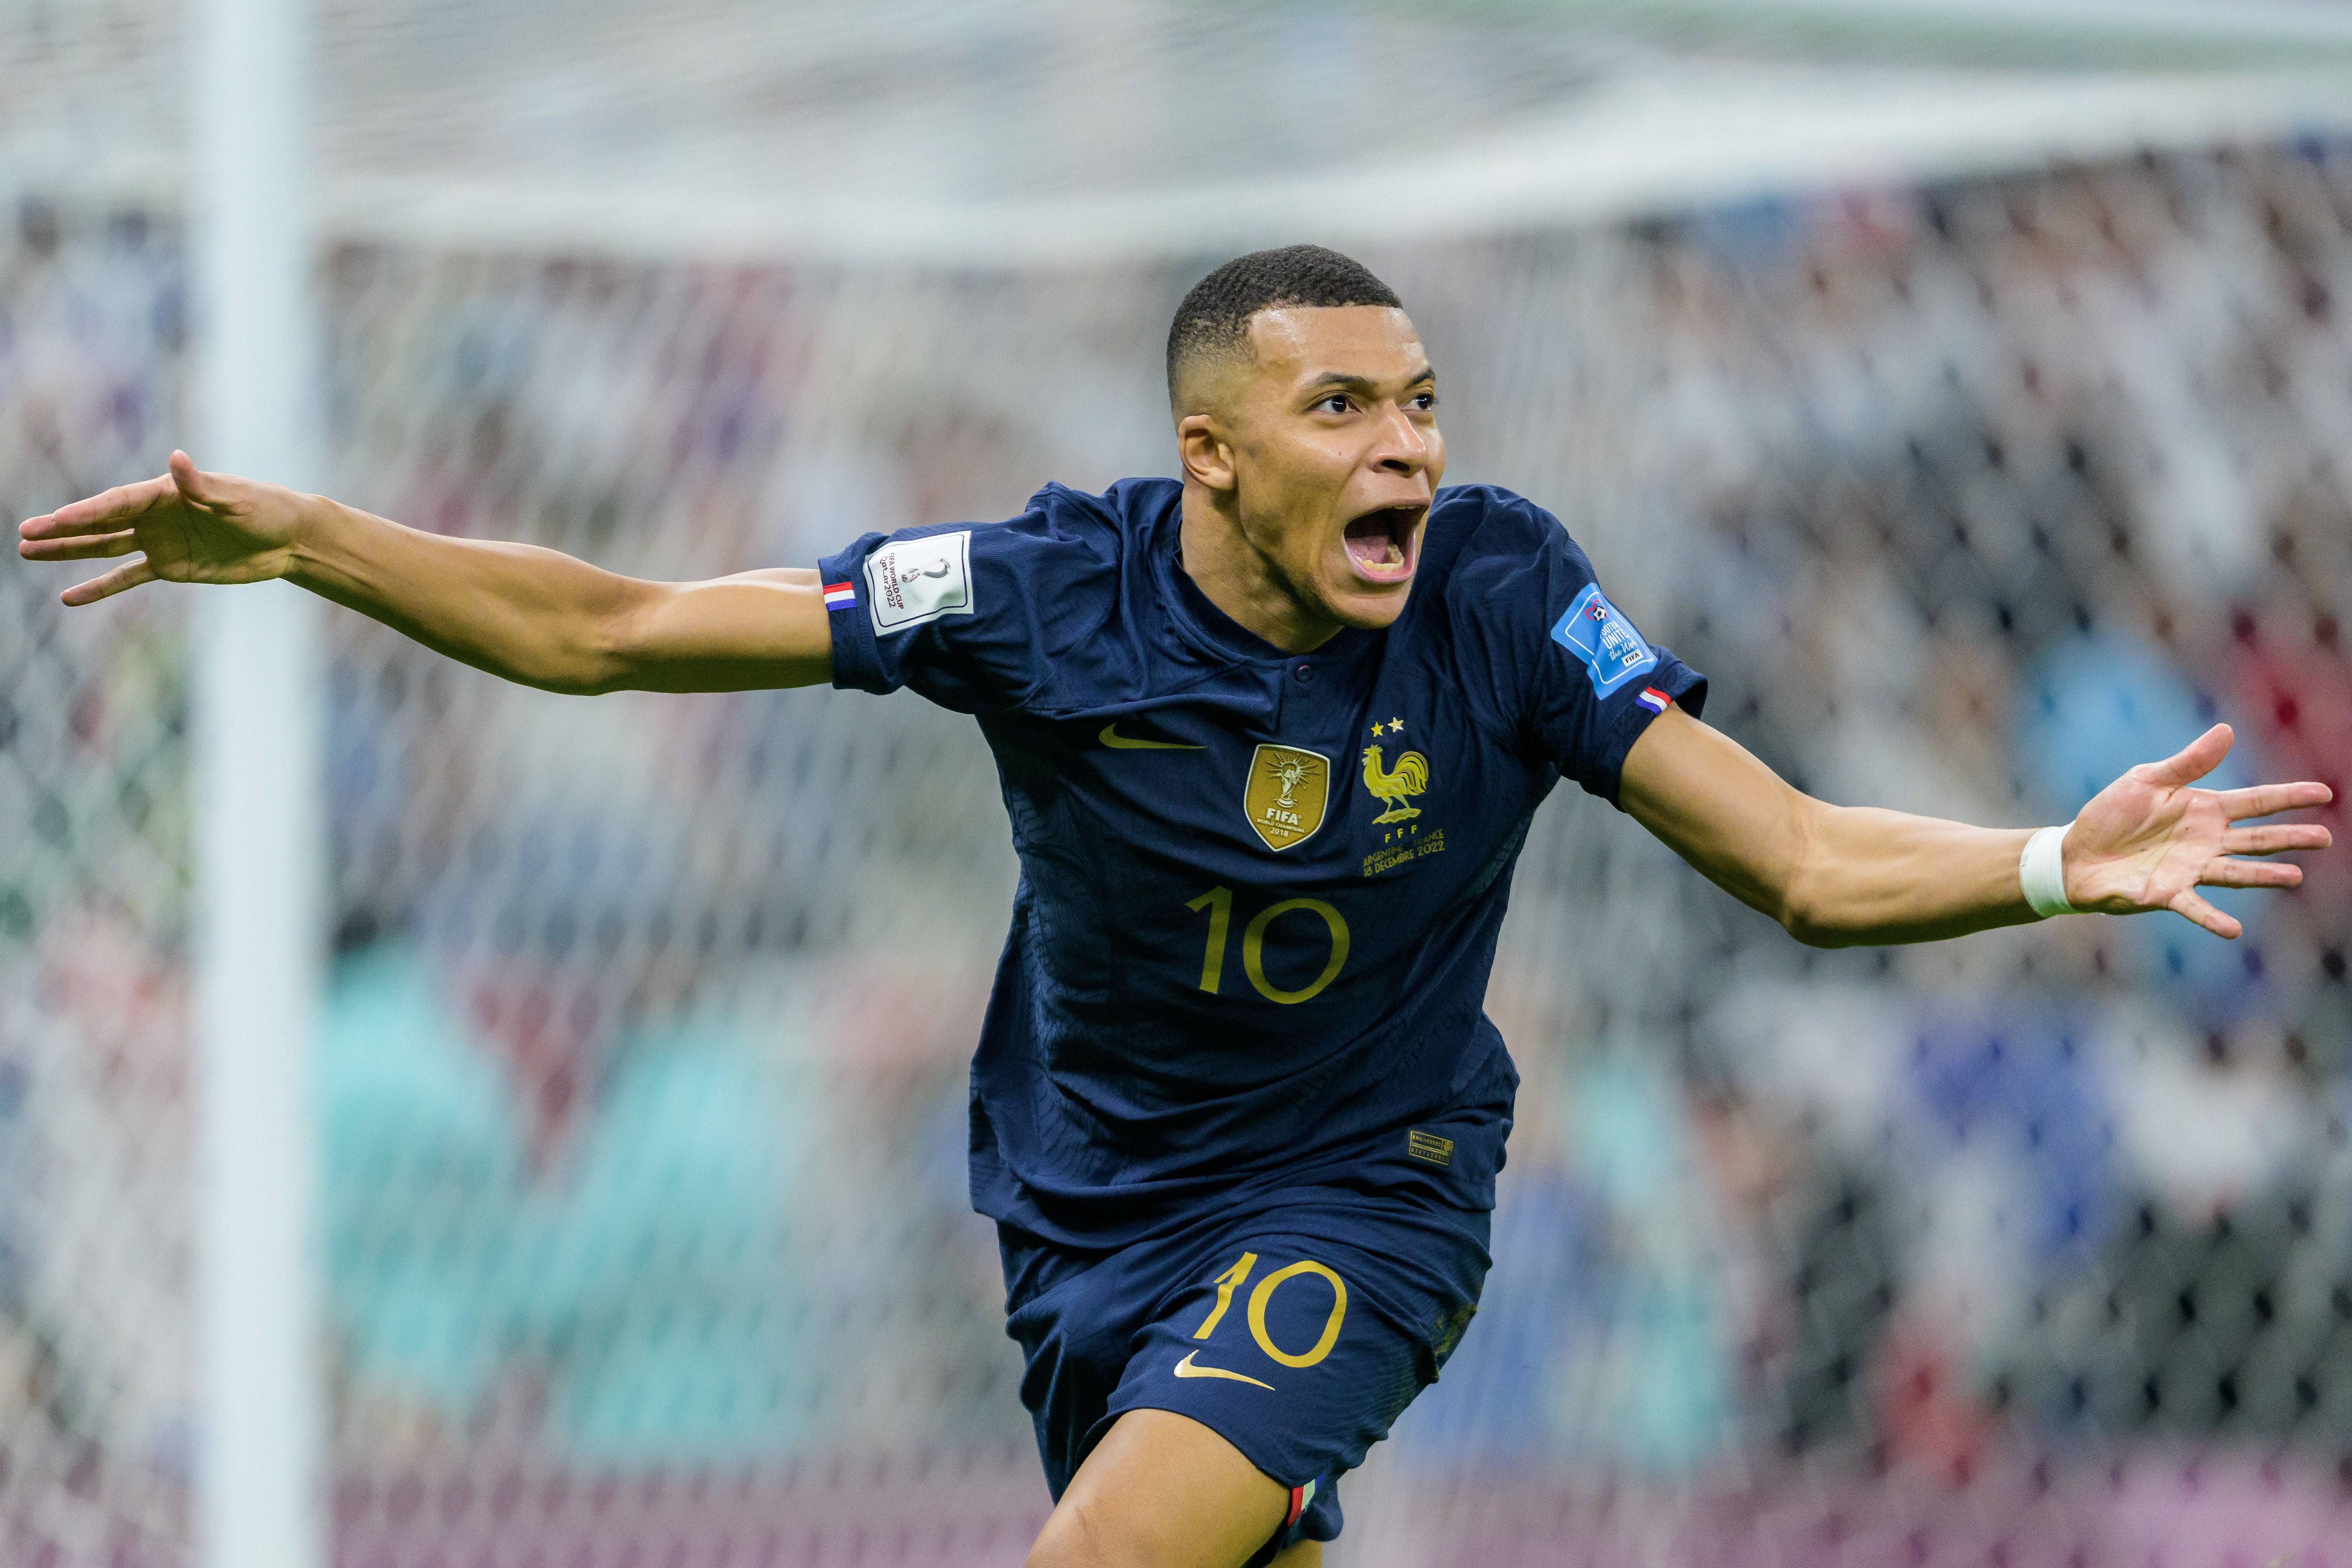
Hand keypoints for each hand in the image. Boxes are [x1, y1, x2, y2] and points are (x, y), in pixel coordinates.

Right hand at [17, 451, 309, 605]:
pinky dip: (99, 587)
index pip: (118, 504)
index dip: (86, 512)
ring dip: (68, 552)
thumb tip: (177, 458)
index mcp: (166, 493)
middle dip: (62, 529)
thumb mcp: (235, 497)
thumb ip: (202, 485)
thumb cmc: (266, 509)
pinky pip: (127, 578)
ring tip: (28, 552)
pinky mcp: (171, 568)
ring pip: (104, 548)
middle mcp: (155, 516)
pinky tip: (70, 595)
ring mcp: (159, 542)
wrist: (288, 538)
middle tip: (24, 534)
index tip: (55, 520)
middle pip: (101, 523)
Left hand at [2063, 722, 2331, 937]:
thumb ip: (2188, 762)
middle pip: (2256, 839)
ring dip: (2264, 875)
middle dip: (2290, 838)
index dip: (2288, 796)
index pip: (2255, 802)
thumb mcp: (2147, 780)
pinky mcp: (2167, 894)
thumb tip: (2227, 730)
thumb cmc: (2112, 815)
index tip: (2324, 792)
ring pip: (2236, 872)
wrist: (2075, 853)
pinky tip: (2234, 929)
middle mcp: (2205, 842)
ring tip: (2294, 877)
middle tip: (2324, 837)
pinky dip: (2213, 919)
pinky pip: (2195, 907)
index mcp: (2203, 810)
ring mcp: (2189, 870)